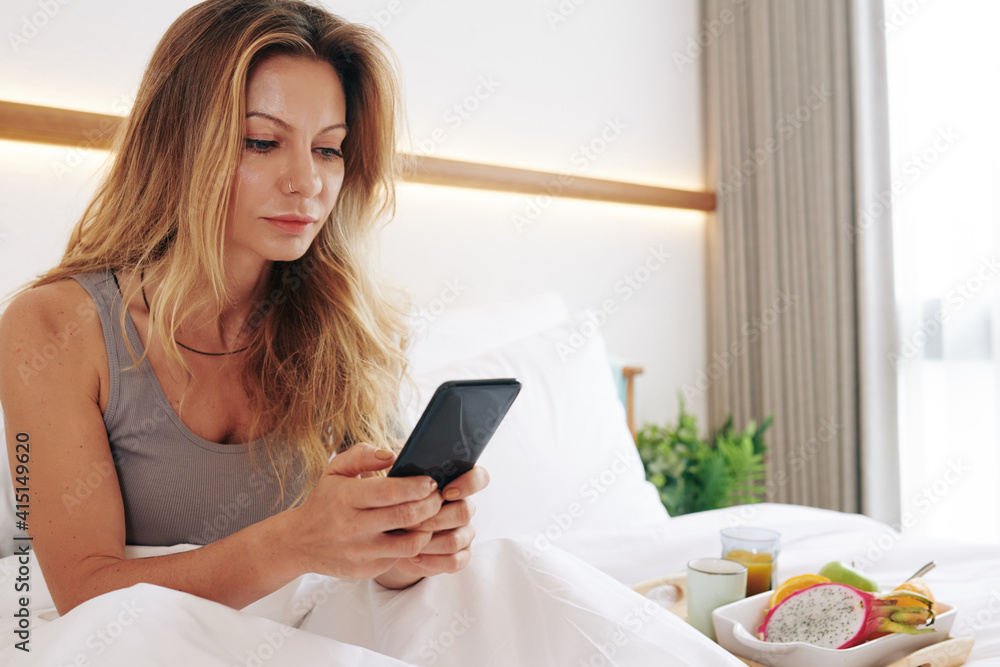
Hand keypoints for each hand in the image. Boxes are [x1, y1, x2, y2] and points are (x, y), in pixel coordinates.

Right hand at [285, 443, 443, 579]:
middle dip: (431, 504)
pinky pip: (399, 558)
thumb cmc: (325, 501)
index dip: (417, 486)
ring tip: (430, 516)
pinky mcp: (366, 570)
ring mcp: (360, 552)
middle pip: (406, 516)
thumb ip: (362, 455)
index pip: (391, 492)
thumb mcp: (335, 471)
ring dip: (428, 528)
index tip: (430, 481)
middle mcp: (352, 527)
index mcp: (346, 498)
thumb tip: (393, 455)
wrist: (300, 542)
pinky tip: (414, 533)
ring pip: (410, 543)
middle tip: (438, 497)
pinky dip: (412, 545)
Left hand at [375, 466, 489, 588]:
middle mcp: (463, 506)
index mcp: (454, 483)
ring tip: (407, 540)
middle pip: (465, 511)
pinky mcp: (459, 556)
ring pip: (457, 539)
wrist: (388, 536)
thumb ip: (383, 462)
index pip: (479, 477)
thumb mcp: (383, 479)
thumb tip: (389, 457)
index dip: (468, 483)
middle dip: (436, 518)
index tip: (444, 491)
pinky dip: (433, 561)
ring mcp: (463, 532)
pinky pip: (455, 561)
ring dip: (430, 541)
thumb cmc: (389, 501)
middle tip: (410, 522)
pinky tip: (413, 557)